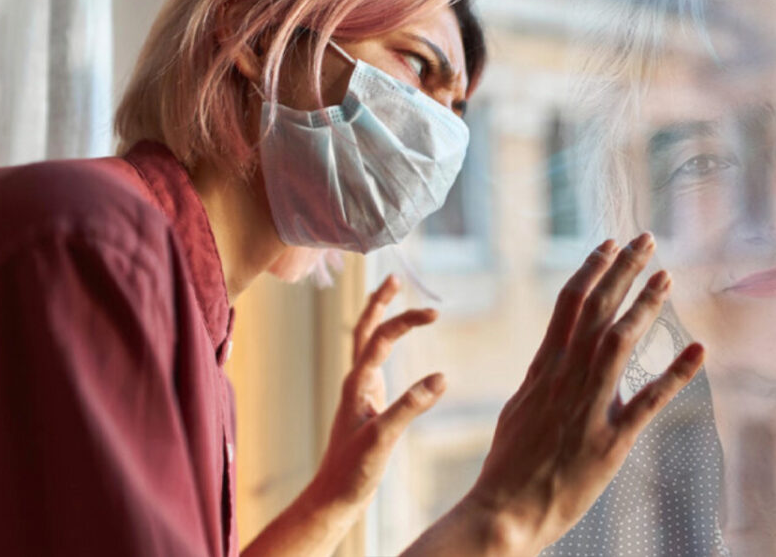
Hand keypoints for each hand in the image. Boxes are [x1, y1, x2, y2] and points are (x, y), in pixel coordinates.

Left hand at [308, 274, 444, 513]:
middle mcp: (355, 382)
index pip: (380, 339)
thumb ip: (410, 406)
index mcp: (356, 384)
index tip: (435, 314)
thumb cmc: (352, 471)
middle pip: (364, 330)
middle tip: (395, 277)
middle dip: (379, 303)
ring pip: (367, 344)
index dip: (405, 321)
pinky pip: (375, 363)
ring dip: (379, 318)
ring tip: (393, 298)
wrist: (333, 498)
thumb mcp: (383, 438)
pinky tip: (393, 344)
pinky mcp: (367, 405)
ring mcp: (360, 392)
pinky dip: (385, 344)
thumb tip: (442, 377)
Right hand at [405, 234, 704, 555]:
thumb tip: (555, 358)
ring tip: (667, 276)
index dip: (592, 270)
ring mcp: (587, 408)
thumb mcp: (520, 408)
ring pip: (617, 342)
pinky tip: (698, 352)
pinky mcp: (609, 441)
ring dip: (644, 305)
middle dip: (622, 269)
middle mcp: (564, 379)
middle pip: (594, 310)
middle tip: (645, 238)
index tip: (609, 244)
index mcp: (543, 369)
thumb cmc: (509, 465)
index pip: (569, 305)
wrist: (504, 511)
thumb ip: (543, 379)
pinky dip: (674, 375)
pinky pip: (647, 402)